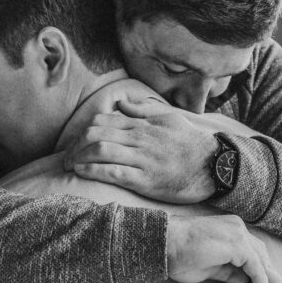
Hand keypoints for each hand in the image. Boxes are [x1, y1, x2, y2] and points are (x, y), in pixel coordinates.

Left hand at [63, 96, 216, 202]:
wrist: (215, 166)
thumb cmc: (191, 144)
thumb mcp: (169, 119)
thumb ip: (143, 111)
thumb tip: (121, 102)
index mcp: (143, 125)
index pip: (104, 120)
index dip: (84, 131)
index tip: (76, 142)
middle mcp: (140, 138)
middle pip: (97, 134)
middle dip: (76, 144)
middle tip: (66, 156)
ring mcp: (142, 159)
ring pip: (101, 150)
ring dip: (79, 157)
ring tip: (69, 165)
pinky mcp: (145, 179)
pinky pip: (113, 172)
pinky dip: (93, 170)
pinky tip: (81, 172)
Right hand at [166, 213, 281, 282]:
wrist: (163, 244)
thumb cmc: (180, 255)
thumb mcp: (211, 268)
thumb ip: (232, 273)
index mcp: (232, 231)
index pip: (255, 254)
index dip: (265, 275)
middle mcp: (238, 229)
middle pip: (264, 257)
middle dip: (276, 280)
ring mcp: (238, 234)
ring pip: (263, 263)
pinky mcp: (236, 244)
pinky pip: (255, 268)